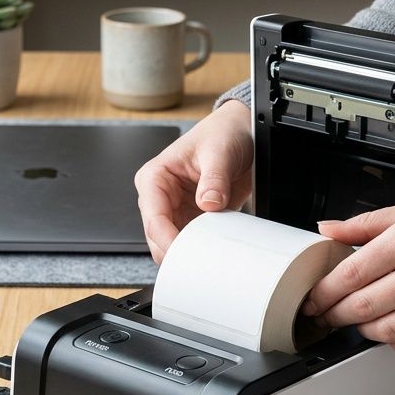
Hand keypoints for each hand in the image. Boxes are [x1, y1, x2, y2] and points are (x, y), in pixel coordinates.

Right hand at [134, 100, 252, 261]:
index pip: (154, 218)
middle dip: (177, 252)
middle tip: (200, 262)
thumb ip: (214, 179)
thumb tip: (208, 203)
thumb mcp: (219, 152)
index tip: (187, 253)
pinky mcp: (193, 219)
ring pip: (173, 245)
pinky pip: (193, 243)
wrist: (241, 133)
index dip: (167, 240)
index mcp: (155, 178)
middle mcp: (160, 197)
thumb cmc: (221, 134)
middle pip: (158, 238)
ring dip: (190, 253)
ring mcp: (177, 211)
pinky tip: (215, 251)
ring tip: (210, 256)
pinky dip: (202, 250)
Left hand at [301, 183, 394, 355]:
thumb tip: (329, 230)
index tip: (314, 298)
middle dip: (336, 314)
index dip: (325, 291)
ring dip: (364, 331)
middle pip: (363, 305)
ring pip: (388, 330)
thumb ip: (372, 222)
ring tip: (358, 323)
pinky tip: (392, 332)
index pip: (352, 272)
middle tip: (325, 316)